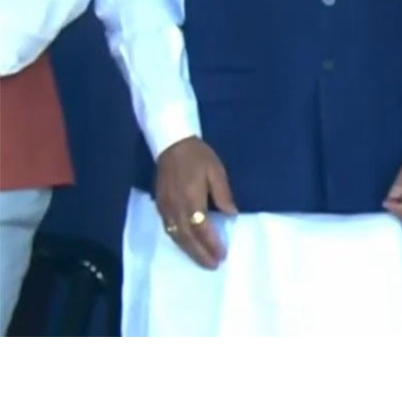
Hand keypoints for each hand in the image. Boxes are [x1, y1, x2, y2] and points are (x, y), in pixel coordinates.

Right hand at [154, 136, 237, 269]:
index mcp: (191, 199)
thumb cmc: (198, 157)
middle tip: (213, 265)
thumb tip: (231, 214)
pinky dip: (178, 241)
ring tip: (202, 260)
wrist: (171, 144)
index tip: (222, 254)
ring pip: (176, 236)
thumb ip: (223, 194)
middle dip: (200, 253)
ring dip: (189, 251)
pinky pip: (168, 229)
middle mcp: (176, 208)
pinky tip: (187, 246)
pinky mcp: (160, 206)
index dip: (212, 243)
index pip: (202, 228)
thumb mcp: (217, 171)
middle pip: (187, 238)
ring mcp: (165, 208)